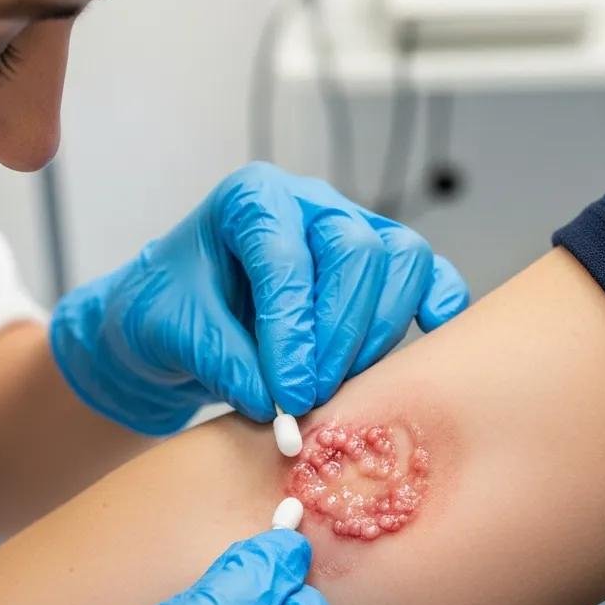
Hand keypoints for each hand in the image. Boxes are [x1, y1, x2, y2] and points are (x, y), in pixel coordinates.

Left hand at [51, 161, 469, 433]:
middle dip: (337, 336)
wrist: (178, 319)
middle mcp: (309, 205)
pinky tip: (432, 342)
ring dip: (378, 335)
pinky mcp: (379, 268)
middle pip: (356, 252)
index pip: (284, 257)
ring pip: (401, 262)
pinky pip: (427, 277)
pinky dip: (437, 308)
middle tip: (311, 398)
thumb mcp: (173, 331)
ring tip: (339, 388)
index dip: (290, 331)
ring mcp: (351, 230)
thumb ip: (222, 361)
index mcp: (250, 200)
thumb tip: (275, 404)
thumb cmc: (167, 310)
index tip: (286, 394)